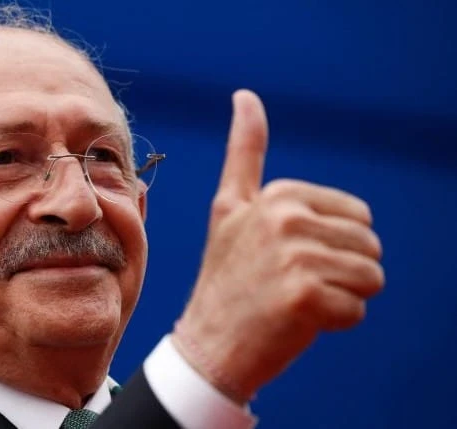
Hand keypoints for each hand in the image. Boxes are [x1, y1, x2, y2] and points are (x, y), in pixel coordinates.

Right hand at [172, 90, 384, 403]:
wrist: (207, 344)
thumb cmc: (226, 279)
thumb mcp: (228, 209)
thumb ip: (244, 152)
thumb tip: (246, 94)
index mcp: (277, 195)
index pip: (357, 217)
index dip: (333, 244)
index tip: (284, 258)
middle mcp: (283, 218)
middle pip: (369, 245)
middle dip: (342, 271)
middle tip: (291, 284)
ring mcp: (293, 256)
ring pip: (371, 277)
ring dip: (341, 297)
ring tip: (295, 302)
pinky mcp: (303, 296)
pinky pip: (357, 309)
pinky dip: (334, 323)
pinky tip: (296, 323)